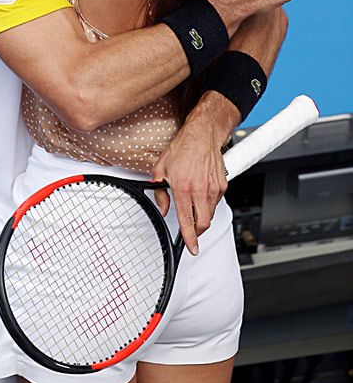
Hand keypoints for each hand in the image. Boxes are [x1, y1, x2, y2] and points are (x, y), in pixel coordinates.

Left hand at [152, 96, 231, 255]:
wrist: (202, 134)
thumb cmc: (182, 148)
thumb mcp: (160, 169)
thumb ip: (160, 192)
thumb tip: (163, 208)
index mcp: (183, 187)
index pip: (188, 221)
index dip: (189, 239)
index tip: (191, 248)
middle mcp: (200, 189)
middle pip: (204, 223)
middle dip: (197, 231)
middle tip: (190, 231)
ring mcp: (214, 187)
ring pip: (211, 214)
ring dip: (202, 217)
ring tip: (193, 207)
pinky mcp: (222, 184)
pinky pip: (216, 202)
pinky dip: (209, 204)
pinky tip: (201, 195)